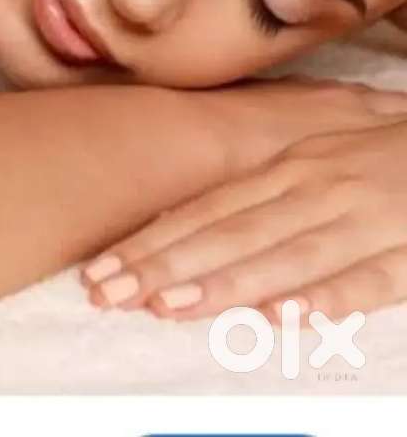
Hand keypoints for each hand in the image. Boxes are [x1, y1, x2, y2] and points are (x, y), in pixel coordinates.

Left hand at [82, 77, 406, 324]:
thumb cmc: (371, 155)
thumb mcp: (307, 163)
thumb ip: (250, 196)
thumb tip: (175, 225)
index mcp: (285, 170)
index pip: (205, 210)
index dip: (153, 241)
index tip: (102, 268)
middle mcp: (314, 191)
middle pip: (229, 234)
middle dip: (165, 266)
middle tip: (108, 293)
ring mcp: (361, 221)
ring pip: (284, 256)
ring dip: (225, 283)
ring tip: (168, 305)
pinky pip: (367, 281)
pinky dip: (326, 298)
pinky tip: (285, 317)